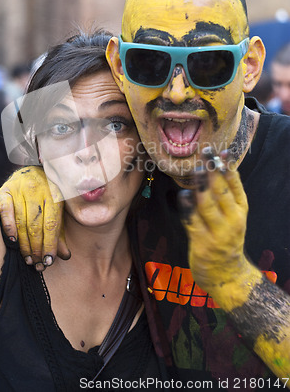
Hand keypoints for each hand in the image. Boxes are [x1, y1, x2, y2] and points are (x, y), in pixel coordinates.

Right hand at [0, 166, 69, 269]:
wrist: (32, 168)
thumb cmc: (48, 194)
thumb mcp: (58, 209)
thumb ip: (60, 232)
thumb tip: (65, 256)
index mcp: (54, 195)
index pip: (51, 224)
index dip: (50, 244)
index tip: (49, 261)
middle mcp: (37, 191)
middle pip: (36, 225)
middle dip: (37, 248)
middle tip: (37, 264)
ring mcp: (20, 189)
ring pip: (22, 221)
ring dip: (24, 243)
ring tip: (28, 258)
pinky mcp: (6, 190)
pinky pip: (5, 210)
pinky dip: (8, 225)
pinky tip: (12, 240)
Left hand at [178, 149, 261, 309]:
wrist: (226, 274)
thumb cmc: (226, 237)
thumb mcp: (233, 215)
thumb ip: (227, 190)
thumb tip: (221, 159)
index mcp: (241, 210)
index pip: (235, 184)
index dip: (226, 166)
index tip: (219, 151)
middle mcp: (232, 220)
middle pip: (222, 192)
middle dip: (213, 171)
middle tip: (206, 154)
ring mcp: (217, 233)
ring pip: (207, 205)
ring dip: (201, 186)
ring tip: (196, 169)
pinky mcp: (202, 243)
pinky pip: (192, 221)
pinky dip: (187, 207)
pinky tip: (183, 194)